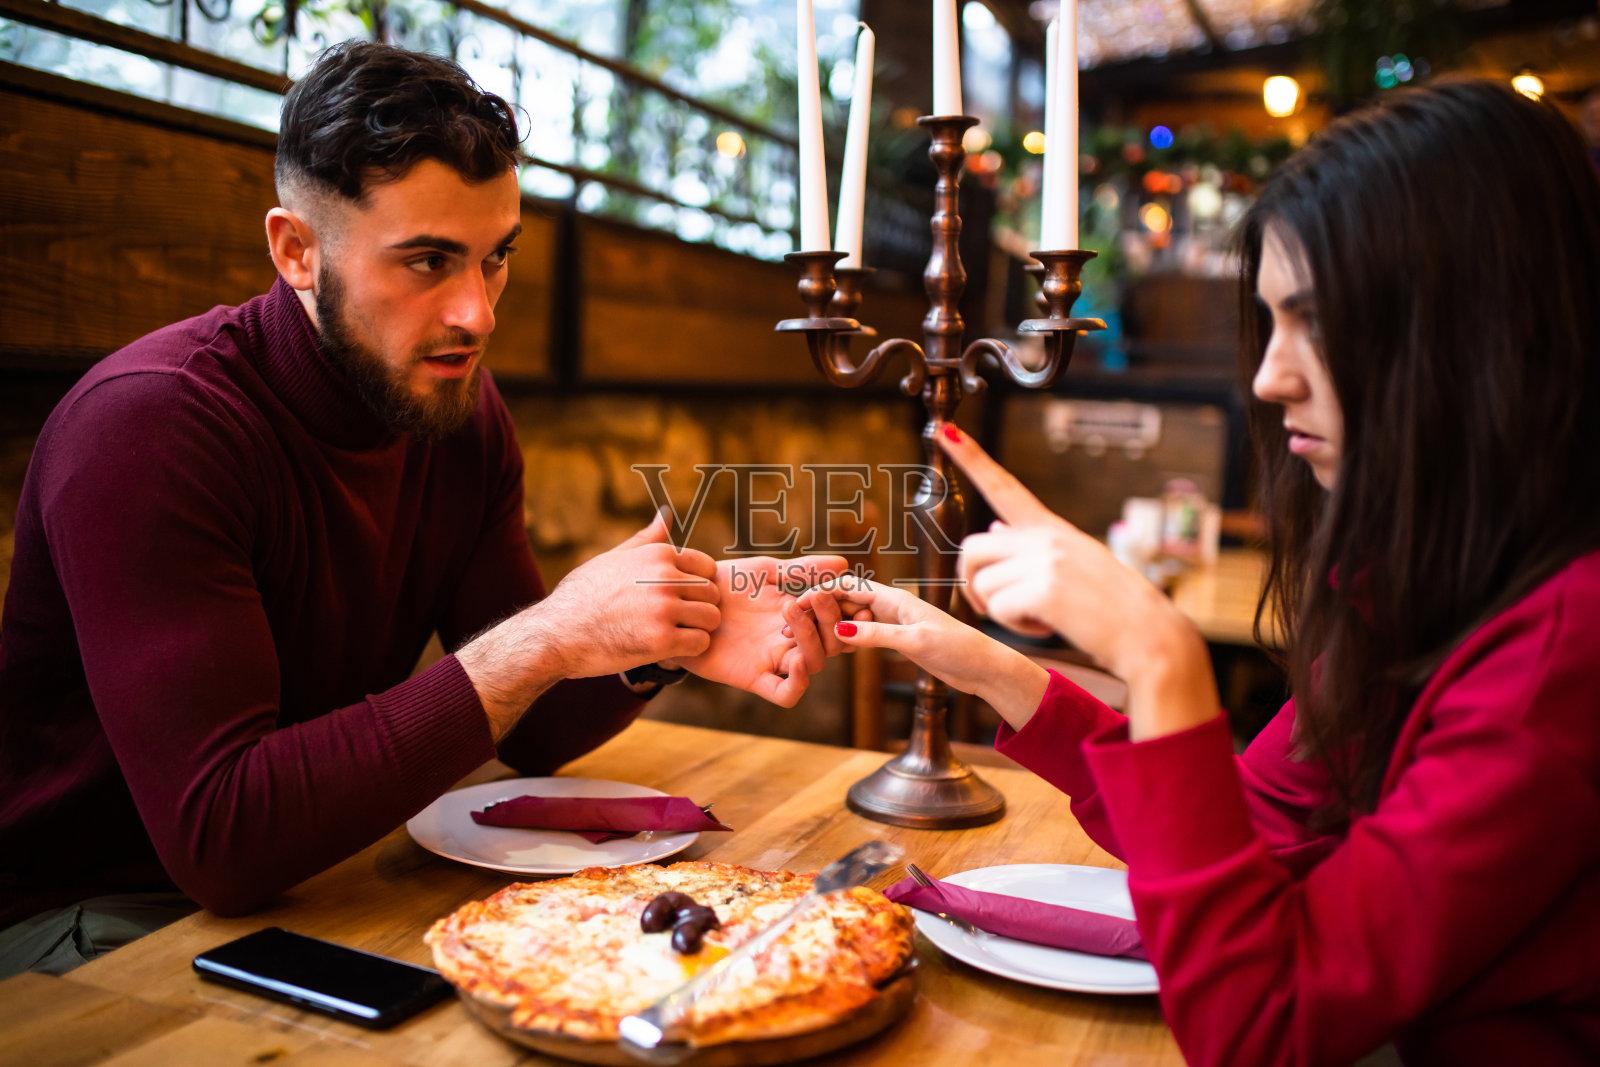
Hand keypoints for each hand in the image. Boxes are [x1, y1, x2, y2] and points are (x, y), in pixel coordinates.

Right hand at [457, 512, 719, 737]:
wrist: (556, 633)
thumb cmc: (582, 596)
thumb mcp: (612, 558)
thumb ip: (646, 539)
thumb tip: (667, 514)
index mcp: (657, 555)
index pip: (707, 568)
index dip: (696, 587)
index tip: (676, 599)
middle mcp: (664, 577)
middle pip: (712, 594)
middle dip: (699, 609)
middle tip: (673, 622)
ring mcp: (664, 608)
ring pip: (711, 619)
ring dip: (696, 631)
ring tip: (672, 636)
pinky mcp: (662, 640)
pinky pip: (700, 644)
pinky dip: (688, 651)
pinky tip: (667, 650)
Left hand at [664, 555, 850, 707]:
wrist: (684, 601)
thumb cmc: (724, 585)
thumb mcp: (766, 571)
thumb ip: (803, 569)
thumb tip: (843, 564)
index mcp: (801, 615)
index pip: (838, 618)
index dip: (852, 611)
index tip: (857, 594)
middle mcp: (792, 640)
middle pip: (833, 642)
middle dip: (832, 620)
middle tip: (819, 596)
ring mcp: (774, 659)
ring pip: (815, 664)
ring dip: (813, 639)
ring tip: (792, 610)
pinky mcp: (753, 677)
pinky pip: (785, 693)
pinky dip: (798, 682)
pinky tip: (795, 659)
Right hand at [798, 578, 1048, 730]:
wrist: (982, 667)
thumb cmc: (956, 648)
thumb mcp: (914, 641)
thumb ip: (877, 635)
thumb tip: (838, 633)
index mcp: (895, 598)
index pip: (849, 587)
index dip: (820, 593)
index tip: (794, 604)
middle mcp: (890, 606)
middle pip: (844, 601)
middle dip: (815, 610)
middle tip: (787, 625)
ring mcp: (892, 622)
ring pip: (850, 619)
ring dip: (826, 626)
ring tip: (798, 637)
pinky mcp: (896, 639)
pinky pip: (861, 635)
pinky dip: (842, 640)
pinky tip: (825, 650)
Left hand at [939, 426, 1219, 739]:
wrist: (1150, 634)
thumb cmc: (1111, 606)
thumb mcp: (1074, 563)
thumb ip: (1033, 547)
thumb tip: (995, 527)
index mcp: (1051, 529)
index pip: (1004, 486)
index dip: (972, 458)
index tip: (946, 430)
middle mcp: (1046, 537)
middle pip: (972, 548)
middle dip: (971, 581)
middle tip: (991, 606)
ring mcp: (1045, 561)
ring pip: (981, 584)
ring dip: (999, 611)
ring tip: (1038, 617)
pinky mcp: (1044, 590)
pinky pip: (997, 609)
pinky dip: (1015, 627)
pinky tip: (1047, 627)